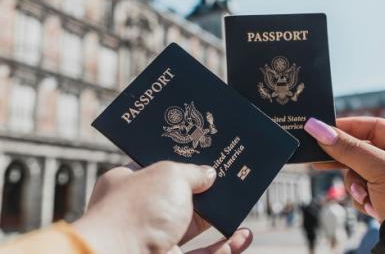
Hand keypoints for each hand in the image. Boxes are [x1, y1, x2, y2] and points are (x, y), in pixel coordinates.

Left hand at [73, 161, 252, 253]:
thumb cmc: (138, 211)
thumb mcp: (169, 175)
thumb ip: (193, 172)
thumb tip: (209, 174)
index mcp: (129, 184)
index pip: (158, 167)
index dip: (182, 160)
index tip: (204, 153)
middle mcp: (141, 211)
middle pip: (180, 196)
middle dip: (206, 188)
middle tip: (229, 175)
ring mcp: (156, 239)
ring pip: (195, 225)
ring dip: (219, 215)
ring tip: (241, 201)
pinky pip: (206, 253)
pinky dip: (227, 246)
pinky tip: (243, 235)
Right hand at [304, 117, 384, 221]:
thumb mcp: (378, 168)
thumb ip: (347, 148)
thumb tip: (316, 127)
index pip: (373, 127)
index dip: (348, 127)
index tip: (323, 129)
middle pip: (361, 152)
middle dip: (347, 163)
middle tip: (319, 160)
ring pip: (357, 174)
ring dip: (356, 186)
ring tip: (364, 196)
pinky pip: (362, 191)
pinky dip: (362, 199)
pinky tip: (372, 207)